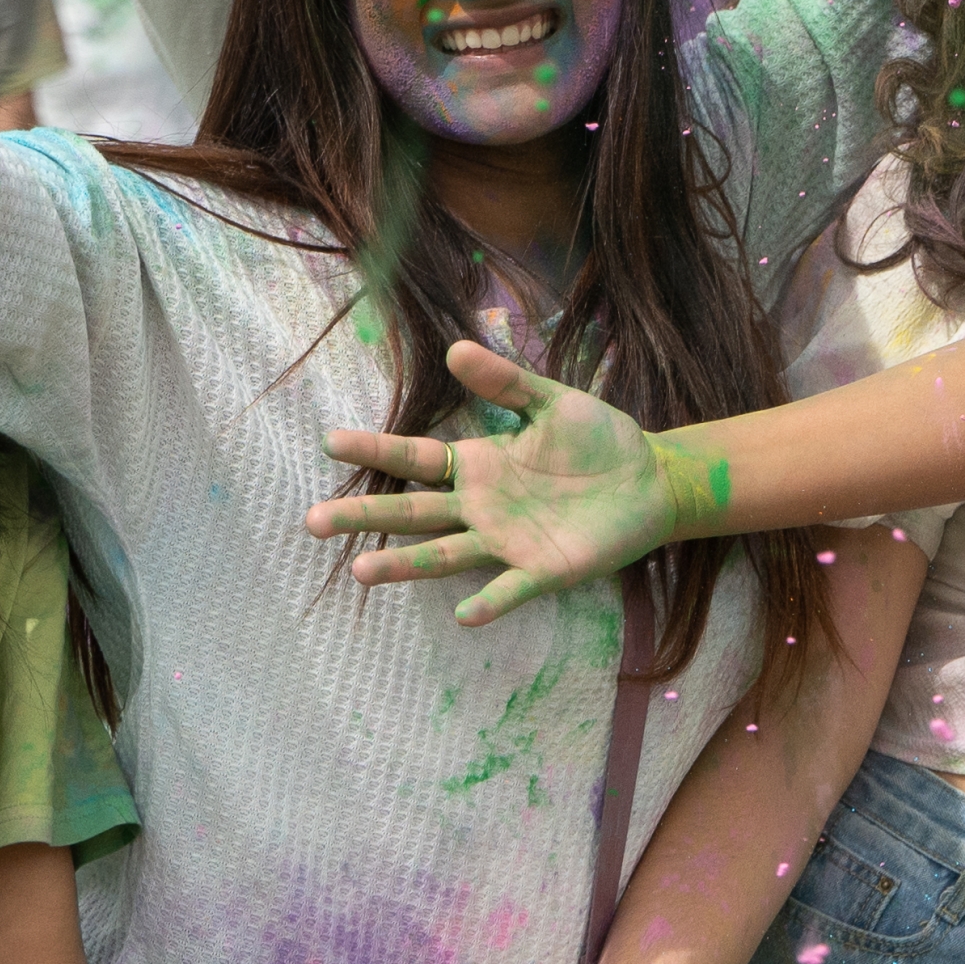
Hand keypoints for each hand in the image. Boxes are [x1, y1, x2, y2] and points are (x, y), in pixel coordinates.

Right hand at [304, 339, 680, 626]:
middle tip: (313, 521)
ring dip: (404, 565)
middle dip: (365, 516)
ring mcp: (508, 542)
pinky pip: (510, 588)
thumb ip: (507, 382)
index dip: (375, 449)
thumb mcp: (552, 402)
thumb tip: (456, 349)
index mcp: (480, 464)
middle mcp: (481, 507)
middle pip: (412, 512)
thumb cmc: (598, 440)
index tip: (329, 441)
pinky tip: (464, 615)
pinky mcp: (543, 570)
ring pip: (444, 555)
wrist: (651, 480)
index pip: (416, 457)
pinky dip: (489, 600)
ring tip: (361, 570)